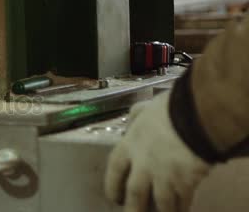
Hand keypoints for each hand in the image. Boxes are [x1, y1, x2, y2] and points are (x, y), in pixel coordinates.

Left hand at [105, 93, 210, 211]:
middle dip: (132, 209)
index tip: (114, 197)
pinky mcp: (185, 183)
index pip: (114, 170)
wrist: (196, 116)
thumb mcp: (145, 108)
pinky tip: (181, 210)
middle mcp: (143, 165)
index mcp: (130, 145)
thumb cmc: (170, 108)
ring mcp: (164, 176)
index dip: (112, 185)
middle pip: (134, 194)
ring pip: (159, 204)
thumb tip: (131, 124)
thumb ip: (136, 117)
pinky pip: (182, 202)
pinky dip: (181, 208)